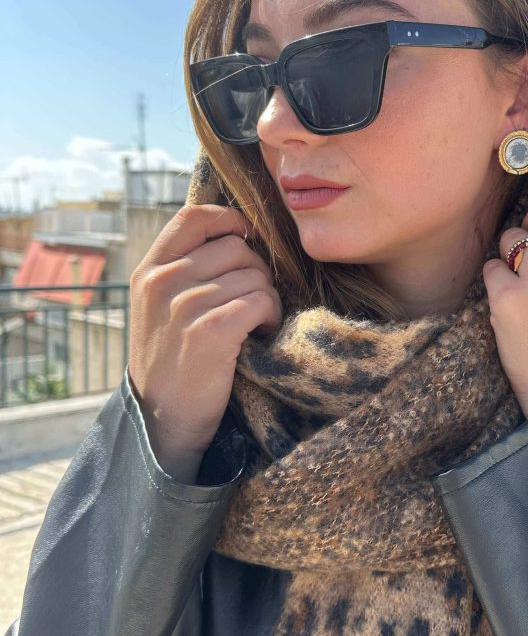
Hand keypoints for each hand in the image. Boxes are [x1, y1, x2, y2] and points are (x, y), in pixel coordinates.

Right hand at [128, 204, 282, 480]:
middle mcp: (162, 281)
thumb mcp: (159, 306)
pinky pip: (261, 301)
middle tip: (253, 303)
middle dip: (257, 273)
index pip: (193, 216)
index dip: (229, 219)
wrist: (161, 418)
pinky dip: (270, 317)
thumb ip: (183, 269)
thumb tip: (236, 234)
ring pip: (254, 276)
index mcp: (149, 270)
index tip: (247, 238)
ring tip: (253, 325)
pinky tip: (259, 336)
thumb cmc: (171, 359)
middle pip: (236, 248)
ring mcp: (184, 305)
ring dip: (266, 300)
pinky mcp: (210, 331)